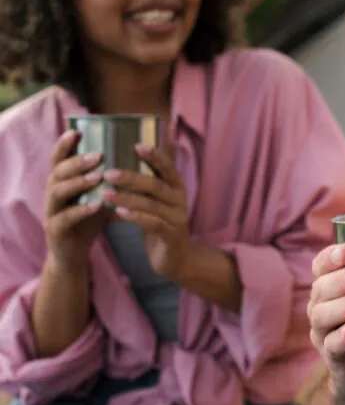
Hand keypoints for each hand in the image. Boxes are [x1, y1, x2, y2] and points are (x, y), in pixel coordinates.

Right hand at [44, 130, 108, 273]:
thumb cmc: (87, 221)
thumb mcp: (97, 196)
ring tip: (97, 177)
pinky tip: (97, 205)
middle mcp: (52, 193)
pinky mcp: (56, 230)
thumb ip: (107, 180)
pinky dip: (81, 210)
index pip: (59, 158)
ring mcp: (51, 211)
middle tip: (98, 155)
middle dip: (77, 161)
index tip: (77, 130)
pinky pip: (65, 218)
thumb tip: (132, 158)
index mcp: (61, 182)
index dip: (64, 144)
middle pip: (58, 171)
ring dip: (78, 182)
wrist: (73, 254)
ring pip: (58, 192)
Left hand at [101, 144, 188, 277]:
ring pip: (152, 204)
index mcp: (176, 188)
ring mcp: (178, 218)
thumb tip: (114, 166)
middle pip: (156, 184)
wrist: (176, 259)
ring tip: (105, 193)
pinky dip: (136, 217)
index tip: (136, 145)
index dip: (155, 156)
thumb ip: (143, 188)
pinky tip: (118, 213)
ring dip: (127, 198)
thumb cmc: (159, 226)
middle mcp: (180, 200)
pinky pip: (153, 223)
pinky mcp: (172, 236)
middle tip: (108, 172)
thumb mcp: (154, 203)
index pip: (168, 167)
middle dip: (132, 177)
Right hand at [307, 244, 344, 399]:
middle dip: (343, 279)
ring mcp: (321, 332)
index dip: (330, 257)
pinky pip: (333, 345)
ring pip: (322, 315)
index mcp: (327, 287)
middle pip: (320, 287)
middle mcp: (318, 307)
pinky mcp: (331, 357)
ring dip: (343, 305)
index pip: (320, 265)